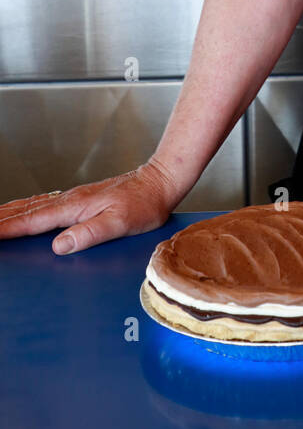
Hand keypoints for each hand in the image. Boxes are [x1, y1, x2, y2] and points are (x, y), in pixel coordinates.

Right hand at [0, 158, 181, 253]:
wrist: (160, 183)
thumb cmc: (144, 204)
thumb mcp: (120, 223)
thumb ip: (90, 233)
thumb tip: (59, 245)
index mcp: (74, 207)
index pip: (32, 221)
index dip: (7, 229)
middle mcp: (69, 201)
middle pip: (26, 211)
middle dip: (1, 219)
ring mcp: (73, 199)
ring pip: (32, 206)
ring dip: (9, 212)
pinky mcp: (80, 200)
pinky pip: (43, 204)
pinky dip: (25, 209)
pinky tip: (22, 211)